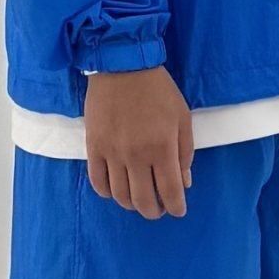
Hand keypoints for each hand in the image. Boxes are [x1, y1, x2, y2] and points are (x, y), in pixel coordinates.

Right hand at [85, 68, 194, 218]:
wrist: (122, 67)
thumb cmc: (158, 91)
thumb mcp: (182, 118)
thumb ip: (184, 152)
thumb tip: (183, 183)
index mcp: (162, 148)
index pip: (170, 191)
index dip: (175, 207)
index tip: (177, 211)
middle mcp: (136, 156)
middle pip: (143, 200)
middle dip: (154, 211)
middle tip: (158, 209)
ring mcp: (112, 153)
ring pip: (120, 195)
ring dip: (131, 204)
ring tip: (138, 200)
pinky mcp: (93, 147)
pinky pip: (98, 181)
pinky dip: (107, 192)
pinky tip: (116, 189)